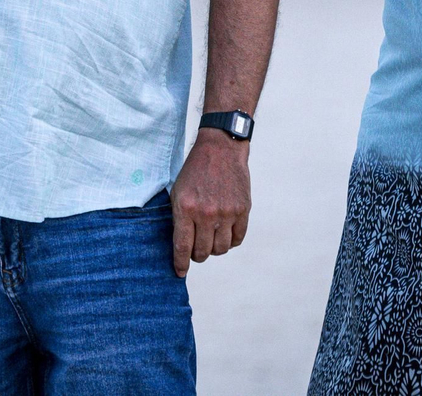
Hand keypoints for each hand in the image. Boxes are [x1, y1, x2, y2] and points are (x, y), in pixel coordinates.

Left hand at [169, 132, 249, 277]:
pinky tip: (225, 234)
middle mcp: (206, 213)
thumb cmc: (195, 171)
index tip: (180, 272)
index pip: (182, 247)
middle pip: (202, 252)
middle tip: (197, 250)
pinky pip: (238, 239)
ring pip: (221, 249)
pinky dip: (230, 241)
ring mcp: (227, 213)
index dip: (180, 264)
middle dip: (198, 255)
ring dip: (214, 249)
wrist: (220, 149)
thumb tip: (180, 246)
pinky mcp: (243, 210)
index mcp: (186, 208)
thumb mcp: (178, 191)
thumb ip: (179, 218)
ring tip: (211, 239)